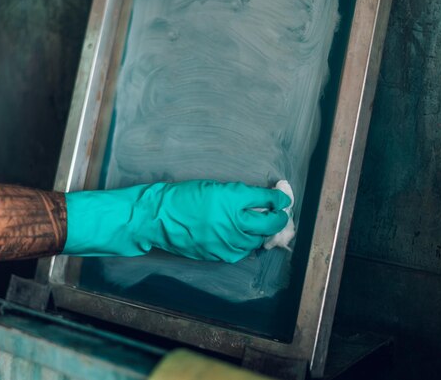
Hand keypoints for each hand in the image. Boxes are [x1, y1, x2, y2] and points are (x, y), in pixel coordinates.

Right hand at [62, 180, 290, 262]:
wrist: (158, 217)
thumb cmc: (182, 196)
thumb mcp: (212, 187)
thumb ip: (237, 195)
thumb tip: (257, 202)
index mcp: (233, 198)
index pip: (268, 200)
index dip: (279, 199)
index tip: (281, 198)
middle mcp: (234, 221)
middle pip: (270, 224)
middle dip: (279, 219)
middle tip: (280, 214)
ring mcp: (227, 240)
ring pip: (257, 240)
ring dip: (262, 233)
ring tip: (261, 227)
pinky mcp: (218, 253)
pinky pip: (241, 251)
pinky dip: (245, 244)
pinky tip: (242, 238)